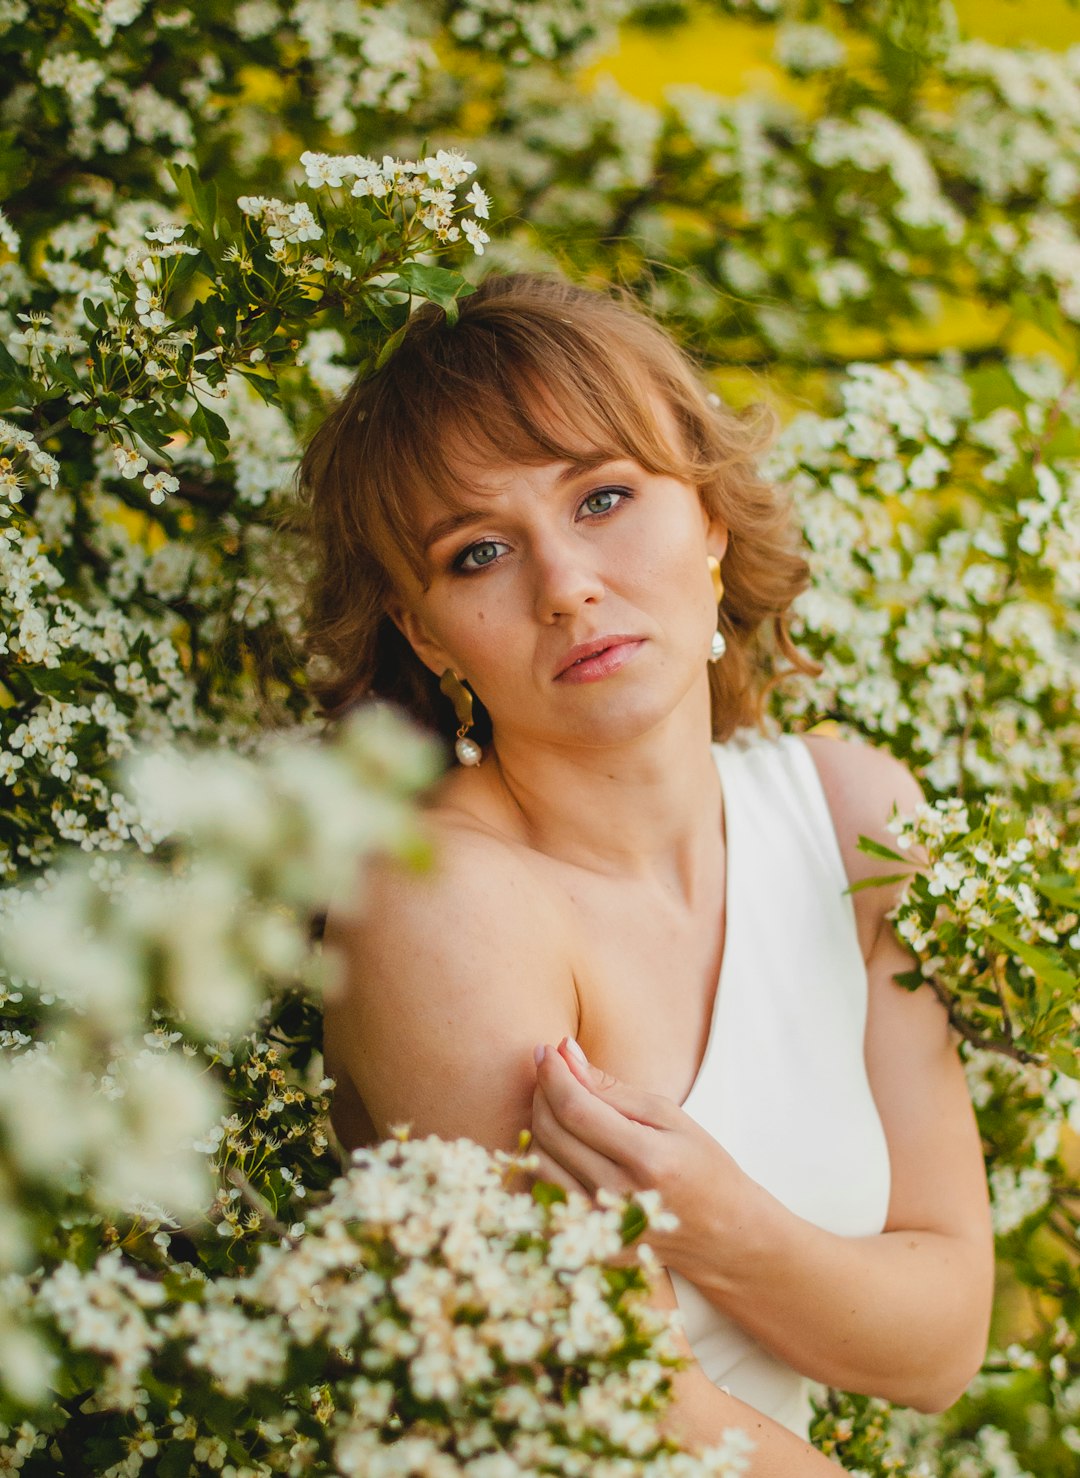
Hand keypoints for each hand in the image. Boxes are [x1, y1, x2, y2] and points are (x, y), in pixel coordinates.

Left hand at [530, 1037, 758, 1286]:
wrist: (722, 1234)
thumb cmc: (700, 1164)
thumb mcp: (669, 1116)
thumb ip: (612, 1088)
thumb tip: (564, 1053)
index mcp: (647, 1159)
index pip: (575, 1109)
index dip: (554, 1075)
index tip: (546, 1050)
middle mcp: (618, 1197)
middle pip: (551, 1132)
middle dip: (543, 1091)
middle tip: (552, 1070)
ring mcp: (600, 1227)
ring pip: (539, 1161)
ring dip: (539, 1122)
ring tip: (558, 1103)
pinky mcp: (588, 1245)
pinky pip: (544, 1190)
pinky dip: (544, 1158)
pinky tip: (560, 1140)